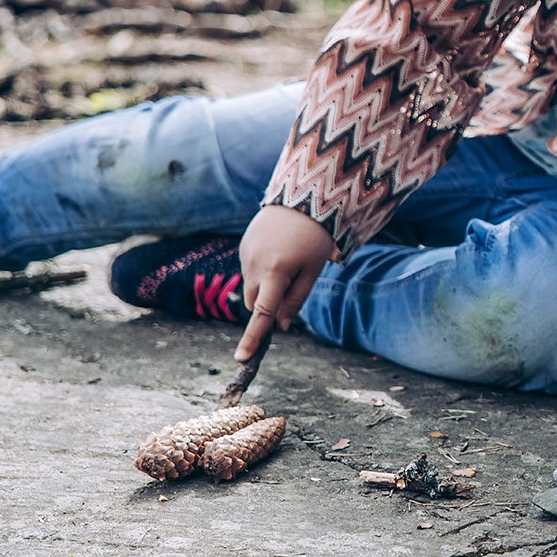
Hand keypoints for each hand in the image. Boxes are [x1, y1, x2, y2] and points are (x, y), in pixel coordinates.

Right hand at [236, 205, 337, 361]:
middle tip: (290, 291)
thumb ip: (296, 300)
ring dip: (265, 289)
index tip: (242, 358)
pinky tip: (278, 254)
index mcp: (276, 273)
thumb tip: (281, 328)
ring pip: (251, 288)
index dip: (253, 338)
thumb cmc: (315, 237)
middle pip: (255, 303)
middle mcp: (255, 265)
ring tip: (288, 264)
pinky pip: (250, 270)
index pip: (262, 314)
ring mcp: (245, 255)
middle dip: (267, 308)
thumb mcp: (313, 270)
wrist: (302, 198)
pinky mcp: (243, 246)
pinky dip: (261, 272)